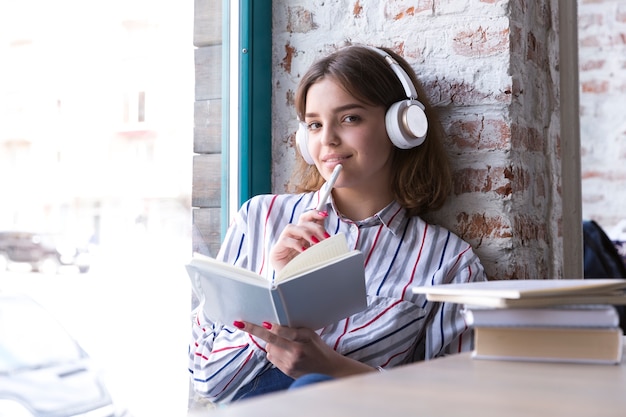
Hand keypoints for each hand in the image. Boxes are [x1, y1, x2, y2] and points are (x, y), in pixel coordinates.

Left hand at [234, 321, 373, 378]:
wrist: (327, 370)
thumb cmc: (318, 348)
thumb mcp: (310, 335)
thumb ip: (294, 330)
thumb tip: (273, 325)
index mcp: (304, 339)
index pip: (285, 332)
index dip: (274, 328)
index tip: (263, 322)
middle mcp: (296, 352)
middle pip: (271, 340)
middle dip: (254, 330)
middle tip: (239, 323)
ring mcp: (290, 363)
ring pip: (269, 349)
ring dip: (271, 343)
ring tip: (283, 344)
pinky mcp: (286, 371)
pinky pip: (272, 358)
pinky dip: (274, 352)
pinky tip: (285, 352)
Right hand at [270, 210, 329, 271]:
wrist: (294, 286)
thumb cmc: (305, 271)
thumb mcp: (317, 255)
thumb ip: (321, 244)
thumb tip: (330, 235)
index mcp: (302, 236)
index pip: (307, 219)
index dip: (314, 214)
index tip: (324, 214)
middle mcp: (293, 237)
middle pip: (301, 222)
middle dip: (315, 226)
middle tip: (326, 236)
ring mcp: (283, 243)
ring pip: (292, 228)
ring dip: (306, 232)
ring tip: (316, 242)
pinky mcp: (276, 251)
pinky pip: (285, 241)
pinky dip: (296, 244)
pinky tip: (304, 250)